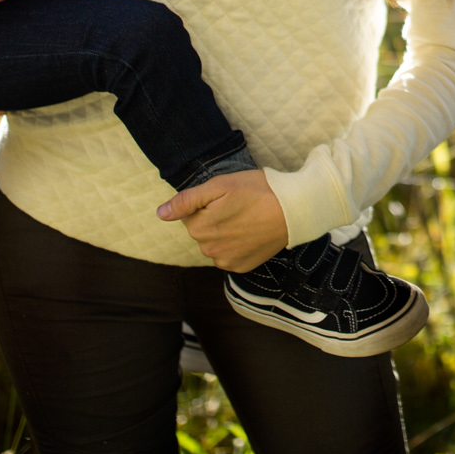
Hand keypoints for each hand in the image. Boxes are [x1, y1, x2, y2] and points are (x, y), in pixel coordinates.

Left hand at [156, 170, 289, 271]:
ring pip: (214, 244)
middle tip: (238, 207)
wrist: (293, 210)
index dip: (207, 204)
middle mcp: (208, 249)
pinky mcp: (240, 267)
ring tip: (246, 219)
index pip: (190, 215)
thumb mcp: (219, 186)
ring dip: (224, 233)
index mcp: (199, 227)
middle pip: (201, 231)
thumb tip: (160, 214)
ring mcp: (225, 261)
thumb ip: (186, 200)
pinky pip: (228, 256)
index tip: (227, 198)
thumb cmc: (258, 191)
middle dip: (214, 219)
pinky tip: (250, 233)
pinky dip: (236, 246)